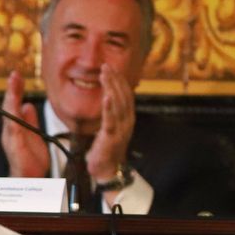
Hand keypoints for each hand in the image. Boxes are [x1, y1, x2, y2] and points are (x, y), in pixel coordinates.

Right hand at [1, 70, 47, 177]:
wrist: (30, 179)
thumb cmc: (30, 159)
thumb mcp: (33, 134)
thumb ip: (30, 120)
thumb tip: (27, 104)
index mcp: (14, 126)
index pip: (13, 104)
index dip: (14, 89)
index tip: (16, 75)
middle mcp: (10, 130)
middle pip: (9, 106)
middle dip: (11, 90)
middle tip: (14, 75)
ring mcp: (11, 138)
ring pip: (10, 115)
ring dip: (12, 99)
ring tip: (13, 84)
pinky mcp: (15, 147)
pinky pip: (14, 130)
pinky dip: (15, 118)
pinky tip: (18, 107)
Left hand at [86, 65, 134, 180]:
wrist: (108, 169)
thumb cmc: (108, 147)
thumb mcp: (112, 126)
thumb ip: (113, 112)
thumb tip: (109, 95)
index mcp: (128, 117)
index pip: (126, 94)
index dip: (120, 80)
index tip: (112, 68)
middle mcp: (128, 121)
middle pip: (123, 96)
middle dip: (115, 79)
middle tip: (106, 66)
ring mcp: (121, 129)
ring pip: (118, 104)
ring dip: (111, 88)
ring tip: (105, 75)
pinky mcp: (111, 137)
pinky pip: (111, 120)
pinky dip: (109, 107)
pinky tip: (106, 96)